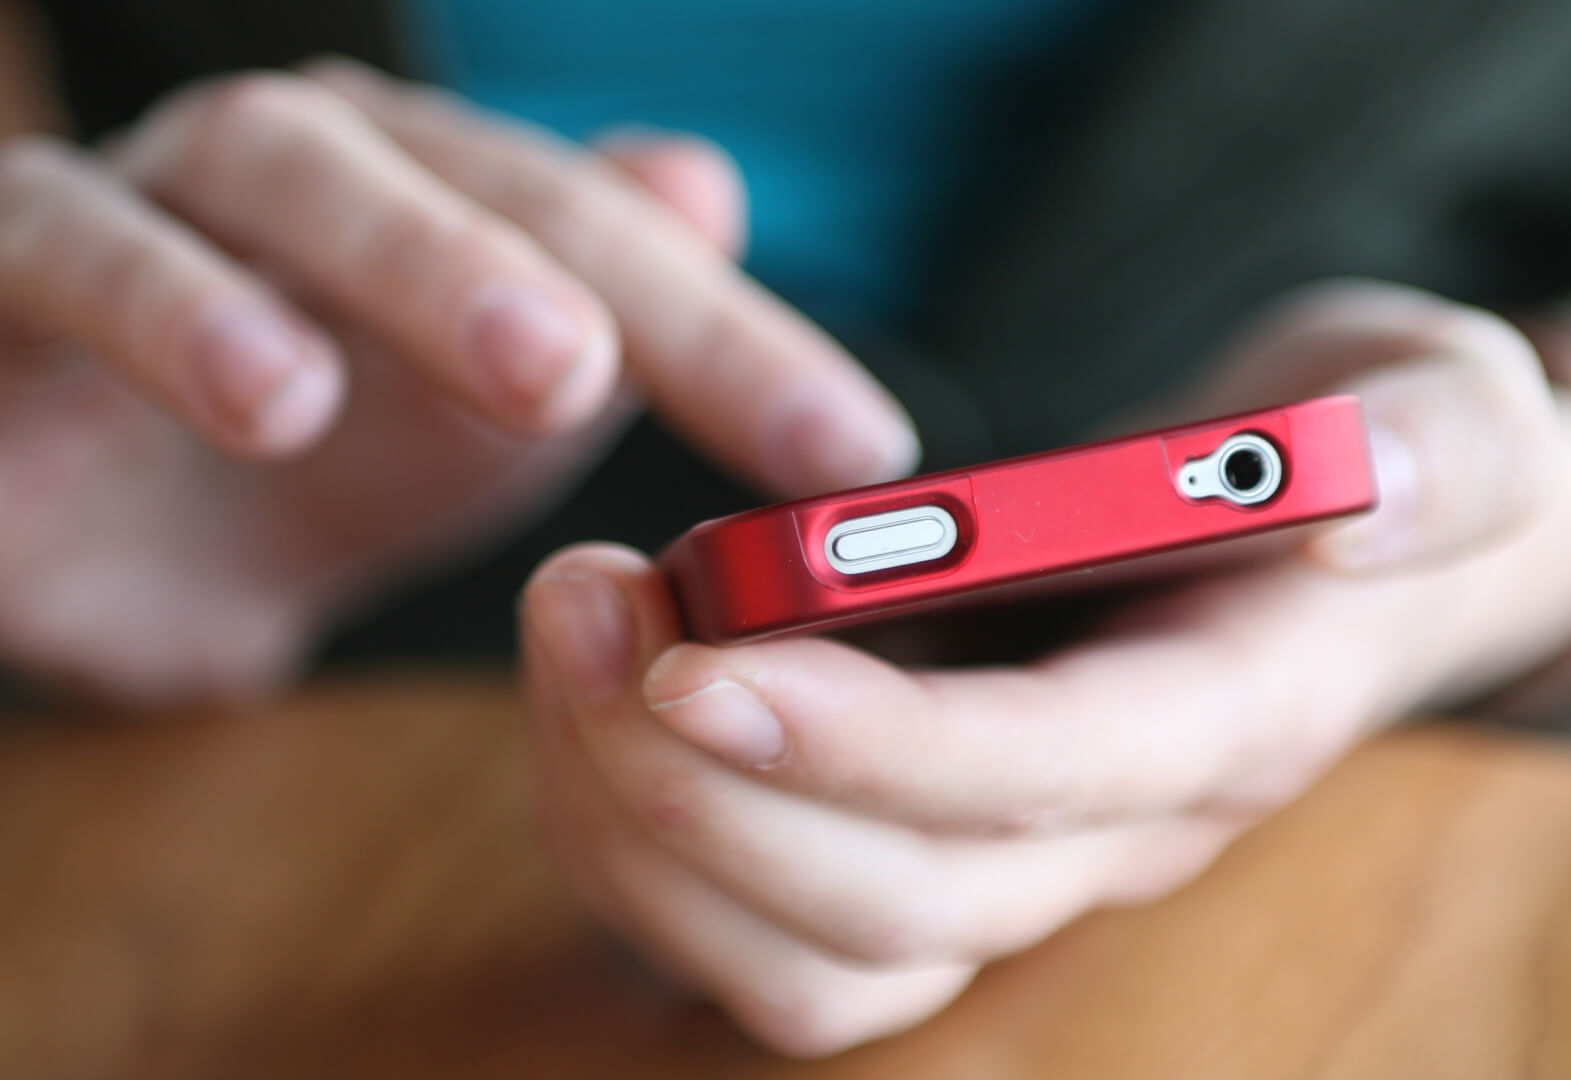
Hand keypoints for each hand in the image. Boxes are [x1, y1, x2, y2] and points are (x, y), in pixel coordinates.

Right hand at [0, 61, 915, 699]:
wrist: (96, 531)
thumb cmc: (311, 470)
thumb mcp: (478, 424)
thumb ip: (600, 316)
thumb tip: (703, 181)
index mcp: (442, 206)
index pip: (611, 245)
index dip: (736, 343)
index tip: (853, 456)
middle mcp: (316, 174)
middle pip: (451, 176)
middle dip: (540, 266)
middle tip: (601, 378)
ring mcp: (161, 198)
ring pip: (262, 173)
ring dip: (384, 261)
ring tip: (475, 382)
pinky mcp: (11, 265)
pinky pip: (63, 250)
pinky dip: (158, 305)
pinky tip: (263, 400)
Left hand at [520, 282, 1570, 1054]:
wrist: (1332, 534)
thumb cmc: (1369, 455)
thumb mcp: (1450, 399)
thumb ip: (1444, 445)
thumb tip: (1351, 505)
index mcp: (1231, 714)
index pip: (1043, 777)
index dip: (868, 747)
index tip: (696, 657)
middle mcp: (1116, 830)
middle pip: (897, 904)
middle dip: (707, 784)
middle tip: (579, 603)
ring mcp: (1018, 861)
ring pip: (807, 960)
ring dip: (650, 828)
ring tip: (569, 633)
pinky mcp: (932, 849)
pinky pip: (761, 928)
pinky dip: (646, 838)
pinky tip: (595, 694)